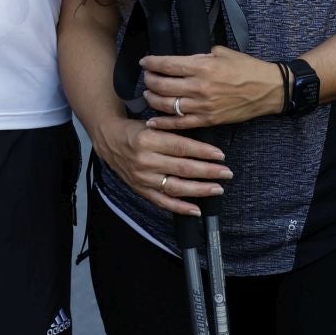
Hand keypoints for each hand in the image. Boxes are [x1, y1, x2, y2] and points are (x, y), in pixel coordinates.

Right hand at [92, 116, 233, 217]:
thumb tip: (203, 142)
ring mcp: (143, 178)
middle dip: (208, 171)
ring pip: (176, 187)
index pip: (182, 147)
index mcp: (149, 140)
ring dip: (200, 189)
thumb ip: (175, 132)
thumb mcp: (153, 125)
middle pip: (183, 168)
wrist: (109, 140)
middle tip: (226, 172)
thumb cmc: (135, 130)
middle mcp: (146, 160)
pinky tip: (196, 209)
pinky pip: (163, 202)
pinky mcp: (141, 189)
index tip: (220, 155)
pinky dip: (180, 208)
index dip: (203, 152)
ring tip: (217, 189)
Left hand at [140, 46, 283, 130]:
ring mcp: (203, 106)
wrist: (268, 90)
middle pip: (162, 85)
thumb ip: (199, 56)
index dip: (152, 63)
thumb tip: (181, 60)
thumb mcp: (222, 53)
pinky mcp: (208, 119)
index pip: (168, 65)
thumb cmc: (247, 68)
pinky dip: (163, 123)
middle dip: (149, 80)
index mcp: (203, 66)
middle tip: (146, 76)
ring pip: (167, 105)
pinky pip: (180, 123)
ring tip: (148, 93)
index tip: (144, 62)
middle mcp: (199, 87)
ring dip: (153, 99)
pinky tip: (152, 121)